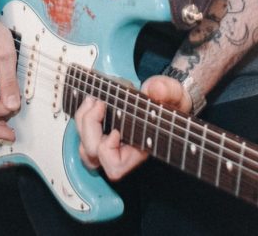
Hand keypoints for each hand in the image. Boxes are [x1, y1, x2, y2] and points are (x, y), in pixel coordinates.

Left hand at [74, 74, 190, 180]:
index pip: (114, 168)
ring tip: (94, 100)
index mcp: (139, 150)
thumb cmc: (170, 103)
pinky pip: (82, 134)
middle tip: (100, 103)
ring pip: (83, 146)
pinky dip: (82, 117)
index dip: (108, 151)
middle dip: (90, 126)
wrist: (165, 98)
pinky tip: (92, 101)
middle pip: (91, 155)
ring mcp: (109, 144)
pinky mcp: (100, 133)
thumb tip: (154, 89)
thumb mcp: (175, 95)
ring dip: (84, 121)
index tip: (116, 131)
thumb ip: (168, 91)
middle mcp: (121, 152)